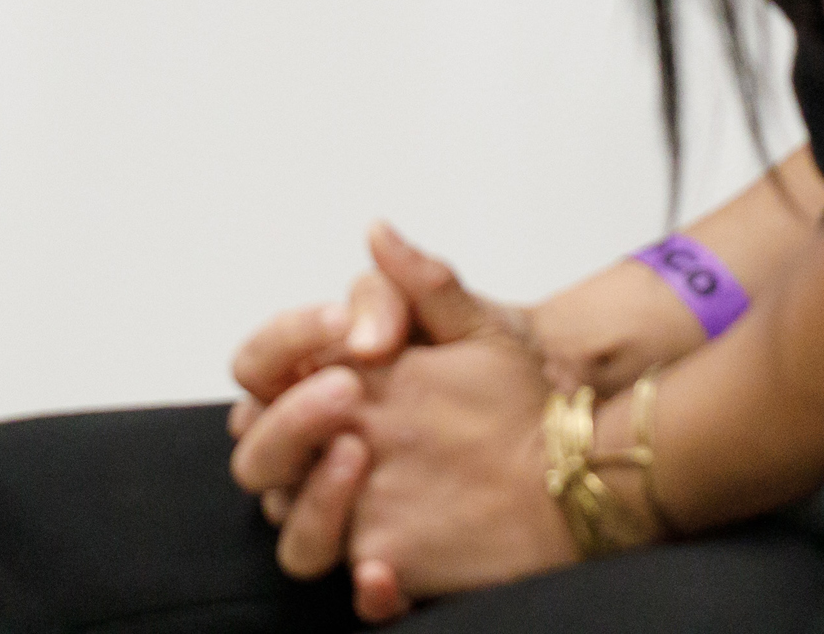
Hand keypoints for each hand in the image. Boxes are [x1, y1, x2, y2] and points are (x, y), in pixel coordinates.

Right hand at [230, 226, 585, 619]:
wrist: (569, 454)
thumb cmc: (504, 383)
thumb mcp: (471, 322)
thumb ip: (418, 281)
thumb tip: (377, 234)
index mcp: (323, 381)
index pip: (259, 363)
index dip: (286, 341)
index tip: (338, 326)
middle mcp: (321, 448)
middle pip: (255, 445)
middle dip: (290, 417)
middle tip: (349, 392)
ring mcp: (347, 508)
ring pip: (284, 519)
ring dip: (309, 495)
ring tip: (360, 458)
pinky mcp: (387, 560)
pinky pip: (353, 589)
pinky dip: (365, 586)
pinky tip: (385, 571)